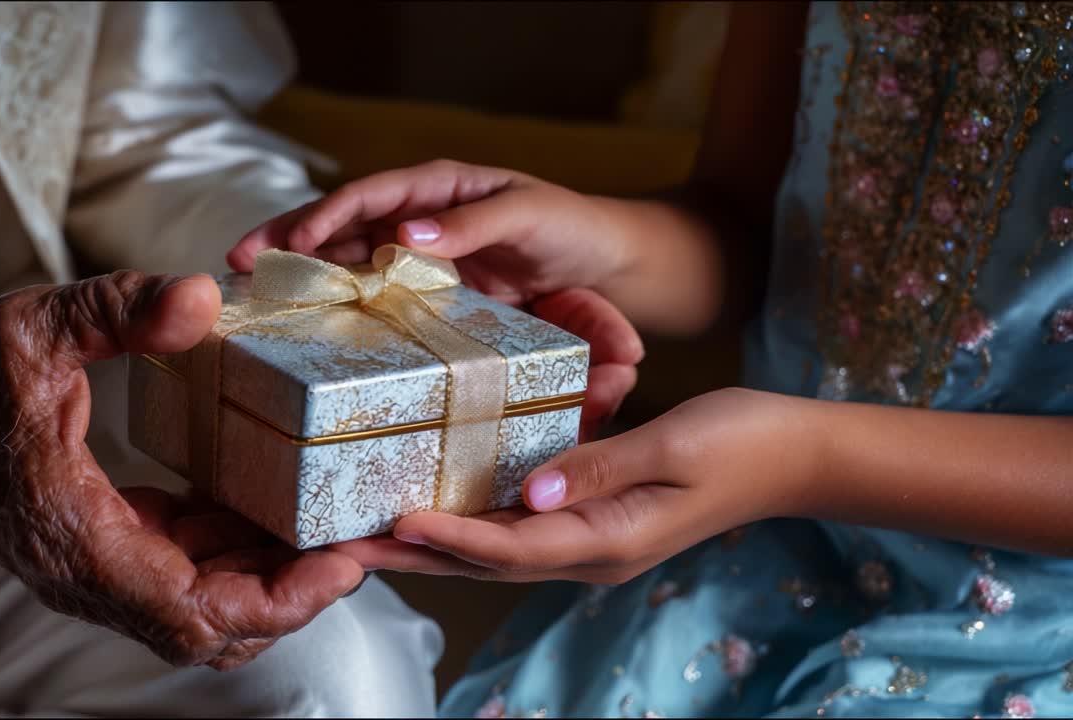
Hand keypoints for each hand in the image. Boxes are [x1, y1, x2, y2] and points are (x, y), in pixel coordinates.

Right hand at [0, 271, 363, 669]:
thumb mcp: (32, 328)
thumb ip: (114, 311)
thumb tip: (200, 296)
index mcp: (77, 534)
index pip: (192, 612)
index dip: (276, 602)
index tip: (339, 567)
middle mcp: (91, 573)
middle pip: (211, 625)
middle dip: (291, 593)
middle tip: (353, 539)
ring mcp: (97, 570)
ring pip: (201, 607)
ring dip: (267, 574)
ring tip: (326, 522)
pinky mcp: (104, 551)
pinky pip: (182, 575)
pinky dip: (233, 553)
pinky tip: (265, 504)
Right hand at [229, 159, 645, 436]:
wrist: (606, 268)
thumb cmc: (572, 227)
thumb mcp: (530, 214)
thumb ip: (474, 223)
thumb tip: (407, 234)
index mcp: (441, 190)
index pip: (372, 195)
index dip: (329, 215)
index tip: (295, 241)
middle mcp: (420, 222)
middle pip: (343, 226)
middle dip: (289, 240)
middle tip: (238, 261)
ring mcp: (420, 261)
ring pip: (347, 262)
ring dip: (302, 276)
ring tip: (252, 295)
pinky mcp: (429, 297)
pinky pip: (374, 298)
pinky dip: (337, 306)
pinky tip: (304, 324)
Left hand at [335, 388, 820, 583]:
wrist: (790, 456)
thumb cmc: (741, 443)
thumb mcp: (672, 448)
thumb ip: (599, 467)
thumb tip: (530, 489)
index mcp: (609, 539)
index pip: (512, 547)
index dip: (450, 538)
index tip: (394, 523)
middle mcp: (589, 550)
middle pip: (485, 561)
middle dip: (415, 555)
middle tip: (345, 546)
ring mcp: (589, 540)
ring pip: (492, 548)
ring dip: (429, 543)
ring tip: (366, 531)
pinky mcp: (590, 518)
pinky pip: (516, 527)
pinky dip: (468, 521)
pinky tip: (433, 502)